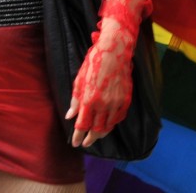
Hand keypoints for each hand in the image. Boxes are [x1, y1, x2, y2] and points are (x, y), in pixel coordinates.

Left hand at [67, 19, 133, 147]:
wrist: (114, 52)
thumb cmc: (94, 63)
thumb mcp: (79, 79)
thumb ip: (75, 100)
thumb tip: (70, 116)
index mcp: (89, 100)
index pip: (82, 125)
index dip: (78, 136)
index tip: (75, 143)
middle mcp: (103, 104)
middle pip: (96, 130)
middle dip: (90, 139)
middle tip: (86, 143)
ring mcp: (116, 103)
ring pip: (108, 126)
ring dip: (101, 134)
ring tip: (96, 136)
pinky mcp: (126, 100)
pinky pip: (119, 118)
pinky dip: (112, 124)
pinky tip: (108, 125)